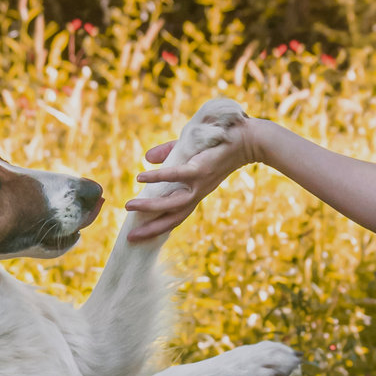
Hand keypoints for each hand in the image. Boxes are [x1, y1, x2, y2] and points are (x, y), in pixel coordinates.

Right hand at [125, 119, 259, 241]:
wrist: (247, 138)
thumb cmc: (218, 144)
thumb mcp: (188, 151)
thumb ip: (168, 155)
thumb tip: (147, 158)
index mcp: (195, 192)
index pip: (175, 214)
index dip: (159, 226)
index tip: (140, 235)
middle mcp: (196, 192)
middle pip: (172, 217)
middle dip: (151, 229)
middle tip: (130, 237)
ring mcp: (199, 182)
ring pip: (172, 202)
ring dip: (150, 207)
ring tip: (128, 206)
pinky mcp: (200, 168)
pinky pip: (176, 176)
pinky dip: (158, 177)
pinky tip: (140, 178)